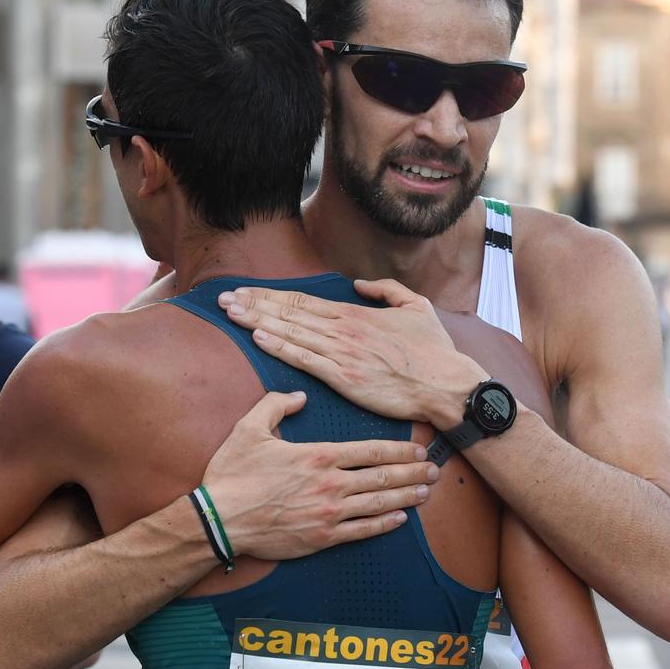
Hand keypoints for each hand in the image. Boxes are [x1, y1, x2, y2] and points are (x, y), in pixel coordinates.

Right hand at [202, 391, 440, 560]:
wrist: (219, 519)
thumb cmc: (233, 474)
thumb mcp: (250, 428)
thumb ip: (277, 405)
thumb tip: (300, 397)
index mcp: (319, 456)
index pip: (370, 451)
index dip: (399, 450)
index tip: (418, 448)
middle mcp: (331, 484)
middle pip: (382, 477)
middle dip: (412, 472)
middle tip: (434, 470)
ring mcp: (329, 513)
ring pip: (378, 503)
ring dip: (405, 497)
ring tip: (426, 492)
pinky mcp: (322, 537)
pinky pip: (361, 531)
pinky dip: (384, 524)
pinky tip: (400, 519)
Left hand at [219, 279, 489, 426]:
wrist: (446, 384)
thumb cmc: (434, 351)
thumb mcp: (416, 306)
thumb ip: (386, 290)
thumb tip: (360, 284)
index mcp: (355, 314)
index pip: (302, 301)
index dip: (270, 296)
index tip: (244, 292)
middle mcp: (343, 329)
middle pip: (289, 313)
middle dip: (253, 305)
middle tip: (223, 299)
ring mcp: (342, 353)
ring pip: (291, 333)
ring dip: (257, 322)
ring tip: (231, 313)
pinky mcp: (344, 377)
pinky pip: (305, 360)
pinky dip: (280, 347)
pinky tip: (258, 338)